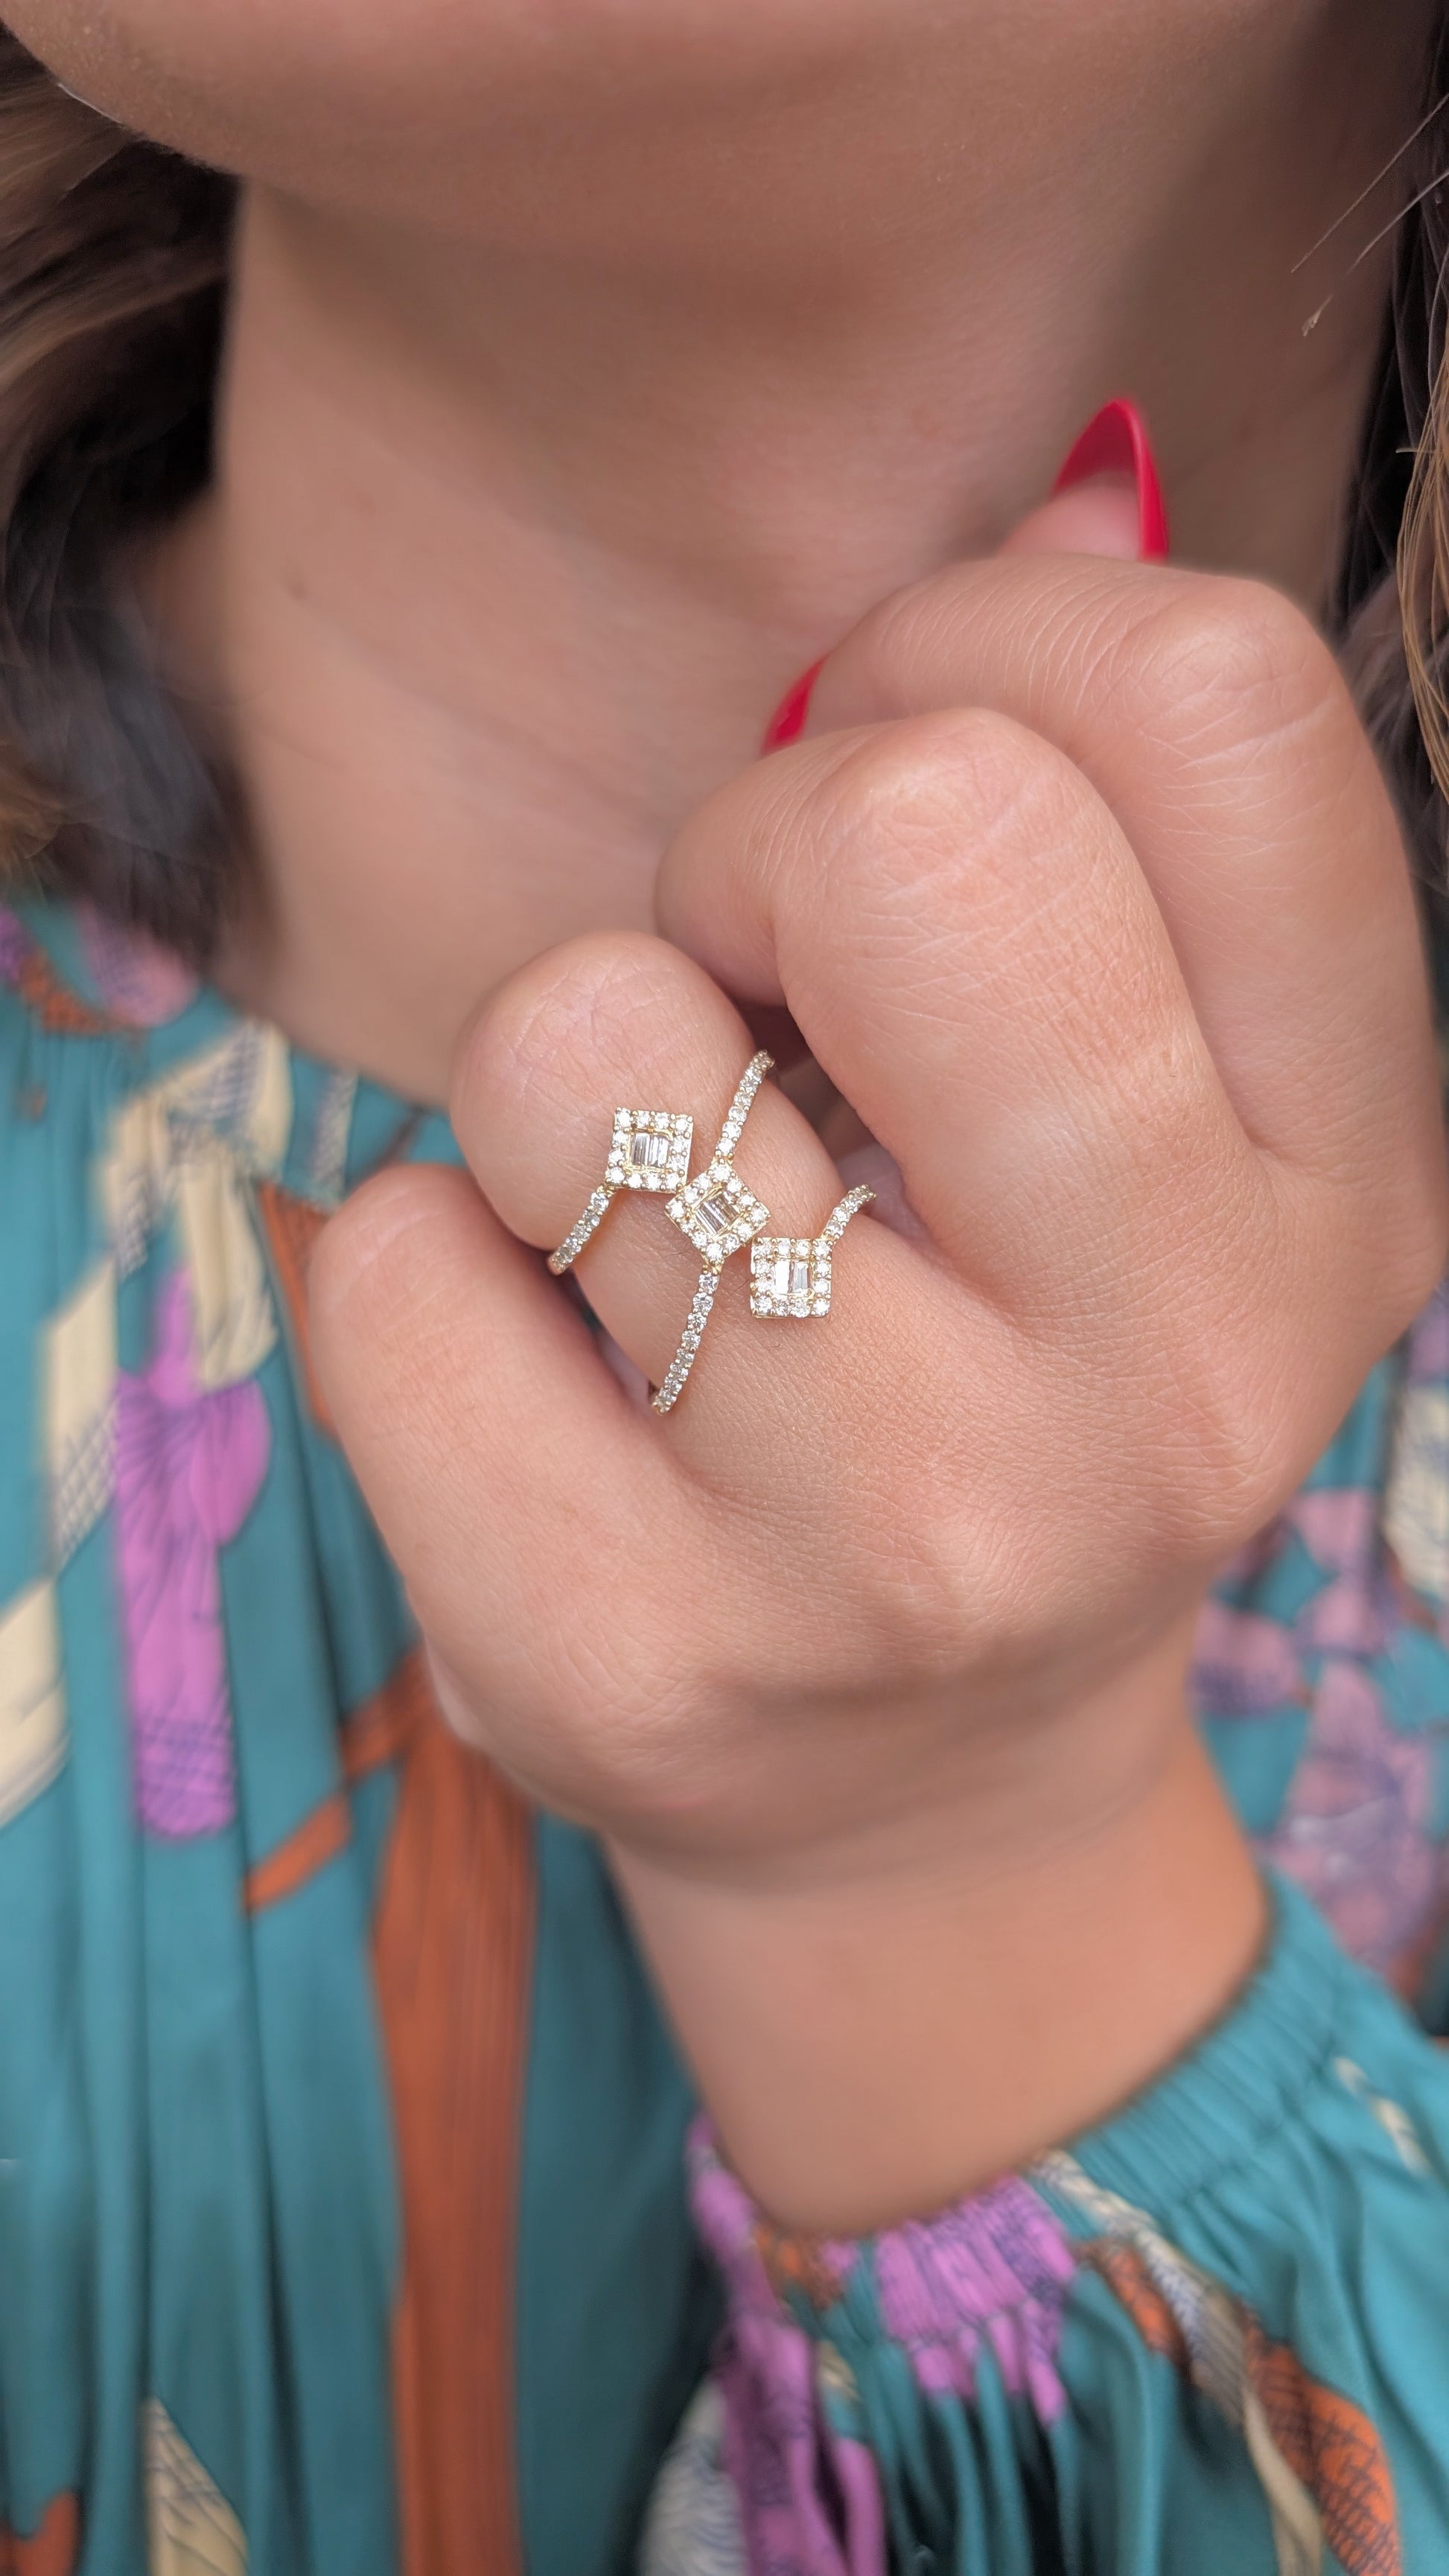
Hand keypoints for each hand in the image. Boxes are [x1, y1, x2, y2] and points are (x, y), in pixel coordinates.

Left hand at [312, 539, 1447, 2225]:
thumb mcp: (1170, 1129)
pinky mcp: (631, 1660)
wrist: (919, 1792)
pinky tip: (558, 1374)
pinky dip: (436, 1261)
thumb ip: (1127, 820)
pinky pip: (395, 1258)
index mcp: (1336, 1188)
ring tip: (664, 1209)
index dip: (995, 644)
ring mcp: (901, 1547)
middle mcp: (1171, 1377)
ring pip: (581, 1033)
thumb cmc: (1021, 1380)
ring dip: (570, 1059)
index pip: (1215, 705)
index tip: (907, 772)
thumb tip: (1059, 498)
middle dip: (760, 846)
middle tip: (759, 997)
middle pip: (909, 833)